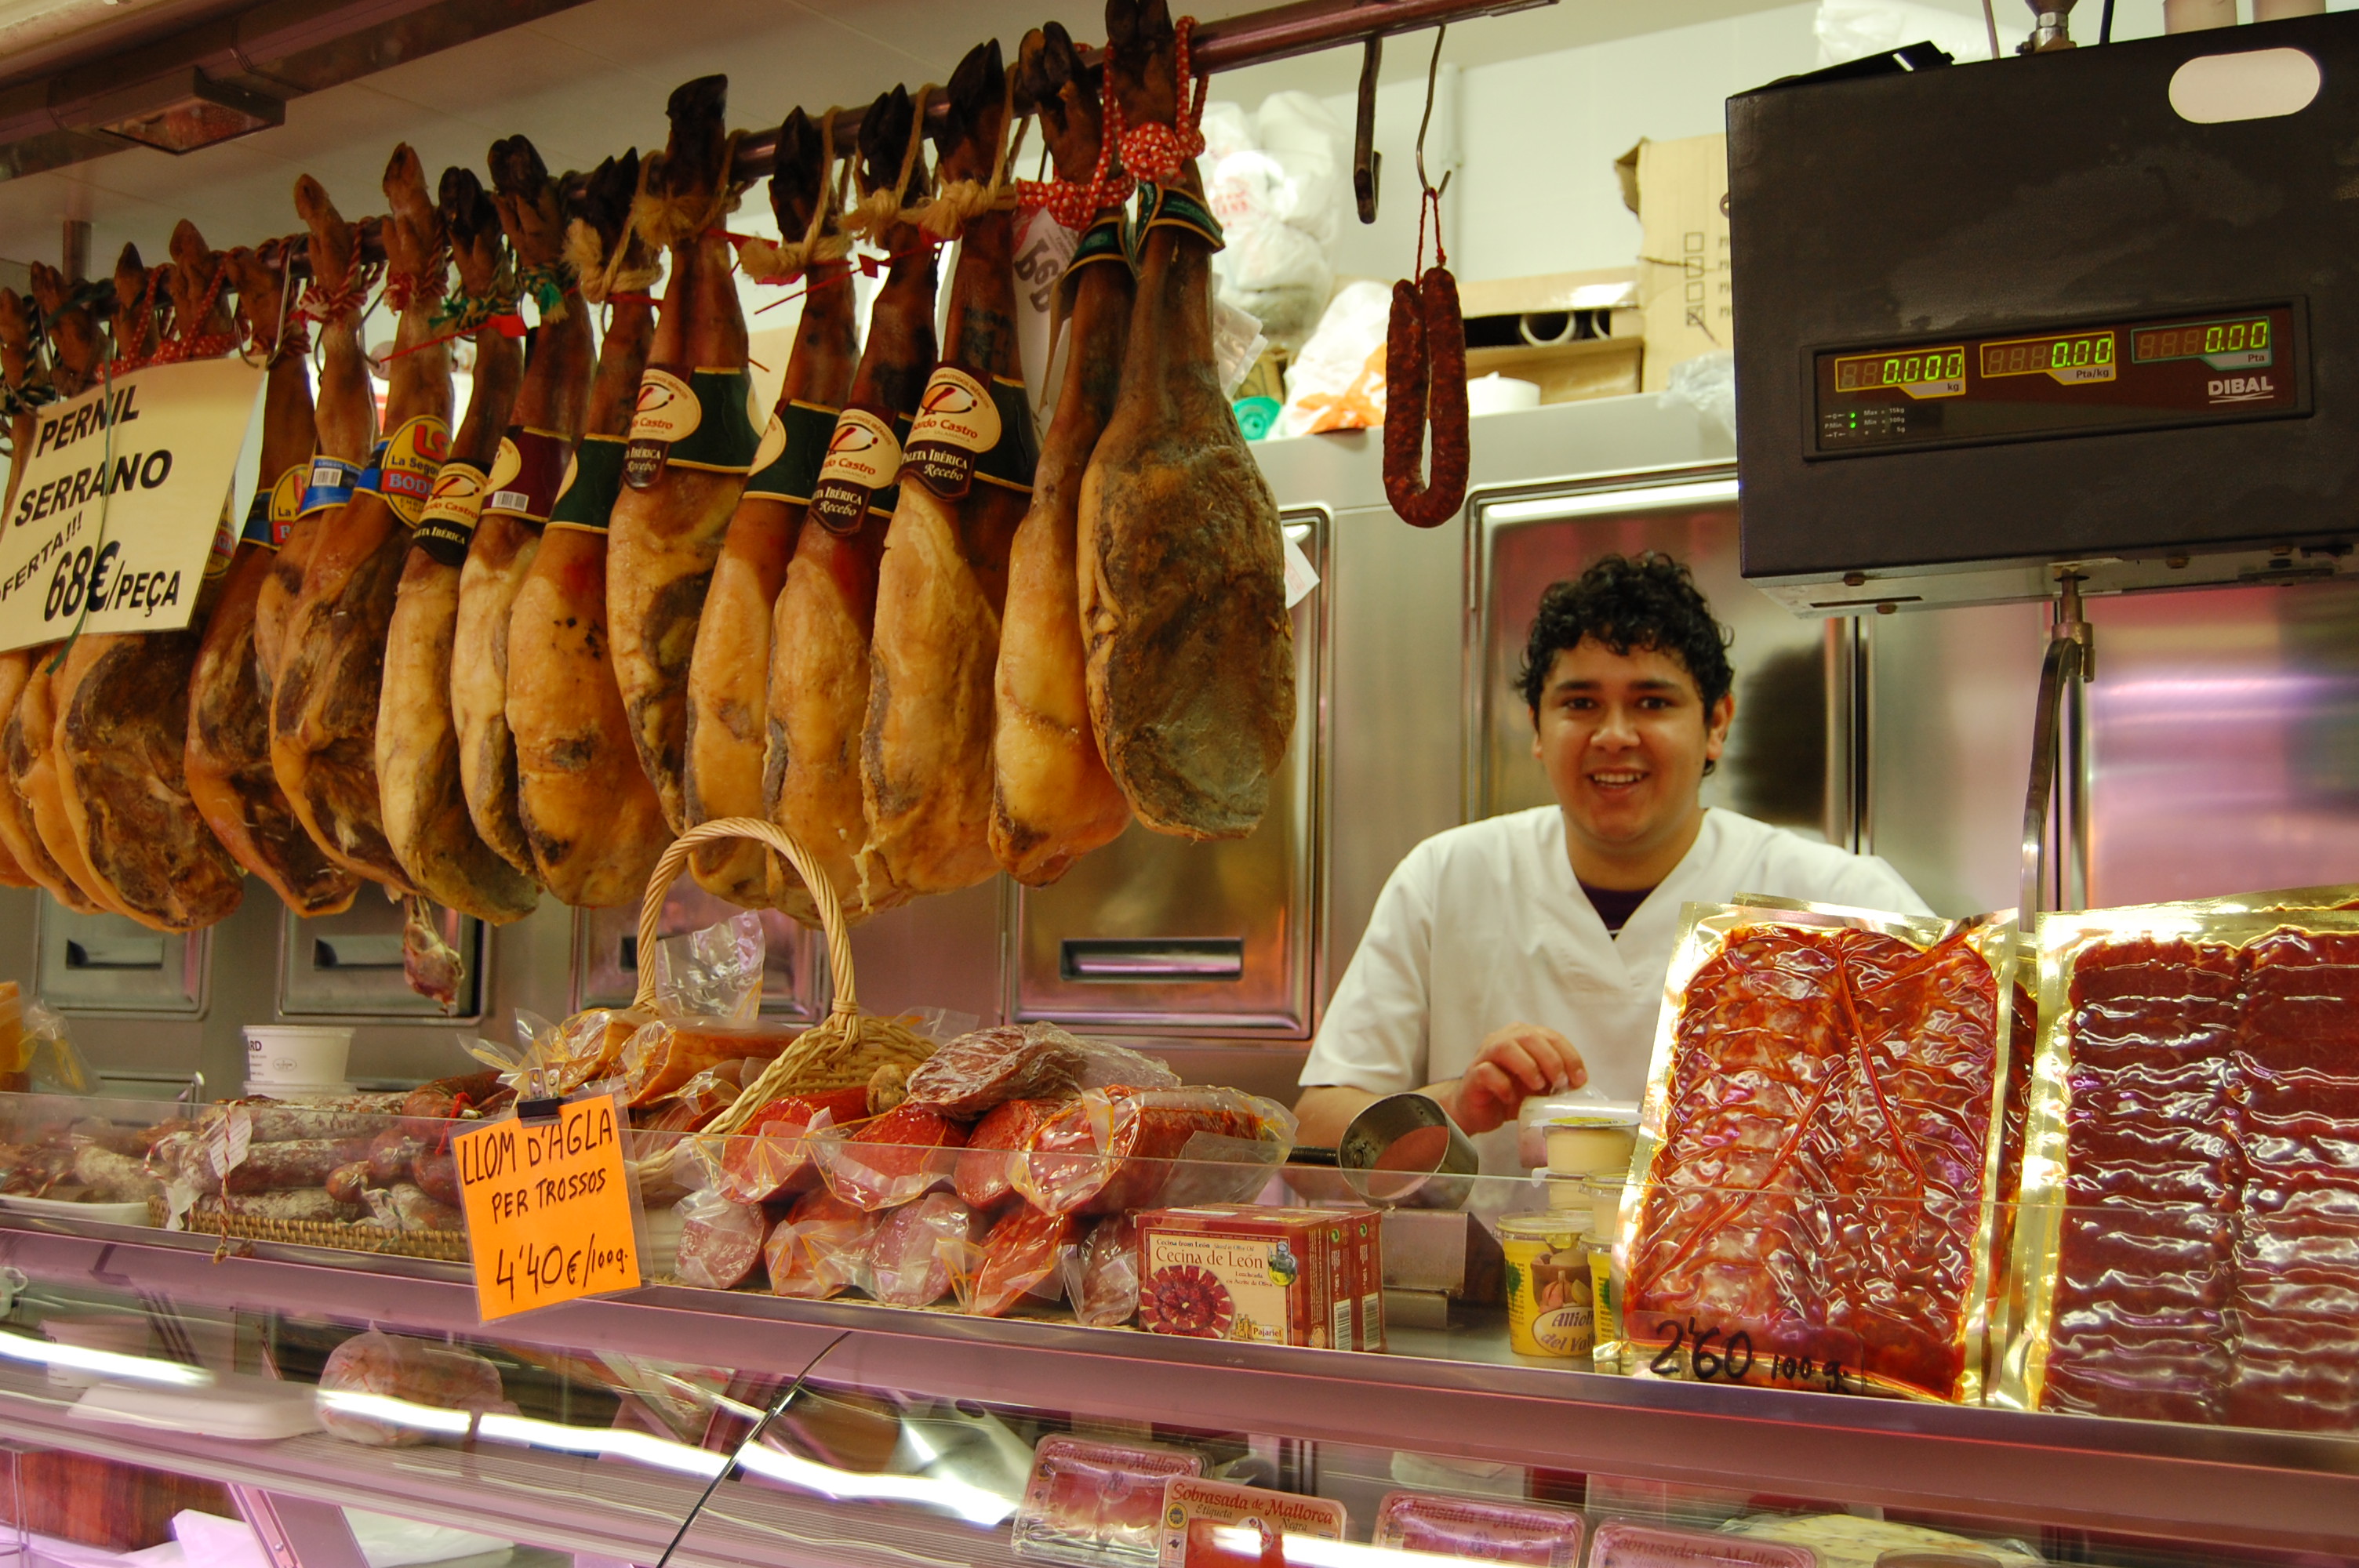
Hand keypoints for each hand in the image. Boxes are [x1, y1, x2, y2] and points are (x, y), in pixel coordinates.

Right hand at [1446, 1023, 1586, 1133]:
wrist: (1479, 1111)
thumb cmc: (1511, 1094)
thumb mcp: (1539, 1086)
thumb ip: (1555, 1079)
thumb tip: (1578, 1084)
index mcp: (1523, 1038)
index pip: (1550, 1036)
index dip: (1569, 1055)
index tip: (1579, 1079)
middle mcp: (1503, 1040)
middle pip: (1528, 1036)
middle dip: (1550, 1059)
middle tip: (1560, 1082)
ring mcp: (1485, 1055)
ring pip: (1505, 1047)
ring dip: (1527, 1067)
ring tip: (1538, 1086)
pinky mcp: (1474, 1074)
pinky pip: (1487, 1072)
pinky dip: (1503, 1085)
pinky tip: (1511, 1098)